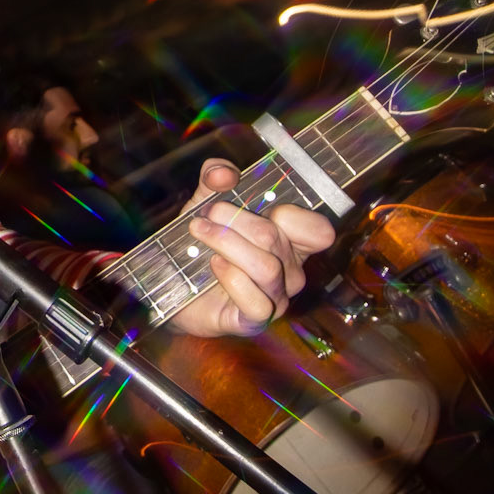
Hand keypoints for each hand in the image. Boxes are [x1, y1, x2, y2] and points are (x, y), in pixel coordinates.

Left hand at [166, 158, 335, 338]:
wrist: (174, 284)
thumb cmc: (201, 242)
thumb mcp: (205, 201)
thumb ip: (215, 178)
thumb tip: (224, 174)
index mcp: (292, 242)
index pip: (319, 231)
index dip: (290, 213)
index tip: (253, 203)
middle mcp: (291, 272)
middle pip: (276, 238)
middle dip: (235, 219)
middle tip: (206, 214)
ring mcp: (276, 298)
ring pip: (266, 268)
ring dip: (227, 243)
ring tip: (200, 232)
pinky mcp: (254, 320)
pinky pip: (257, 303)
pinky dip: (232, 279)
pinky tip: (213, 266)